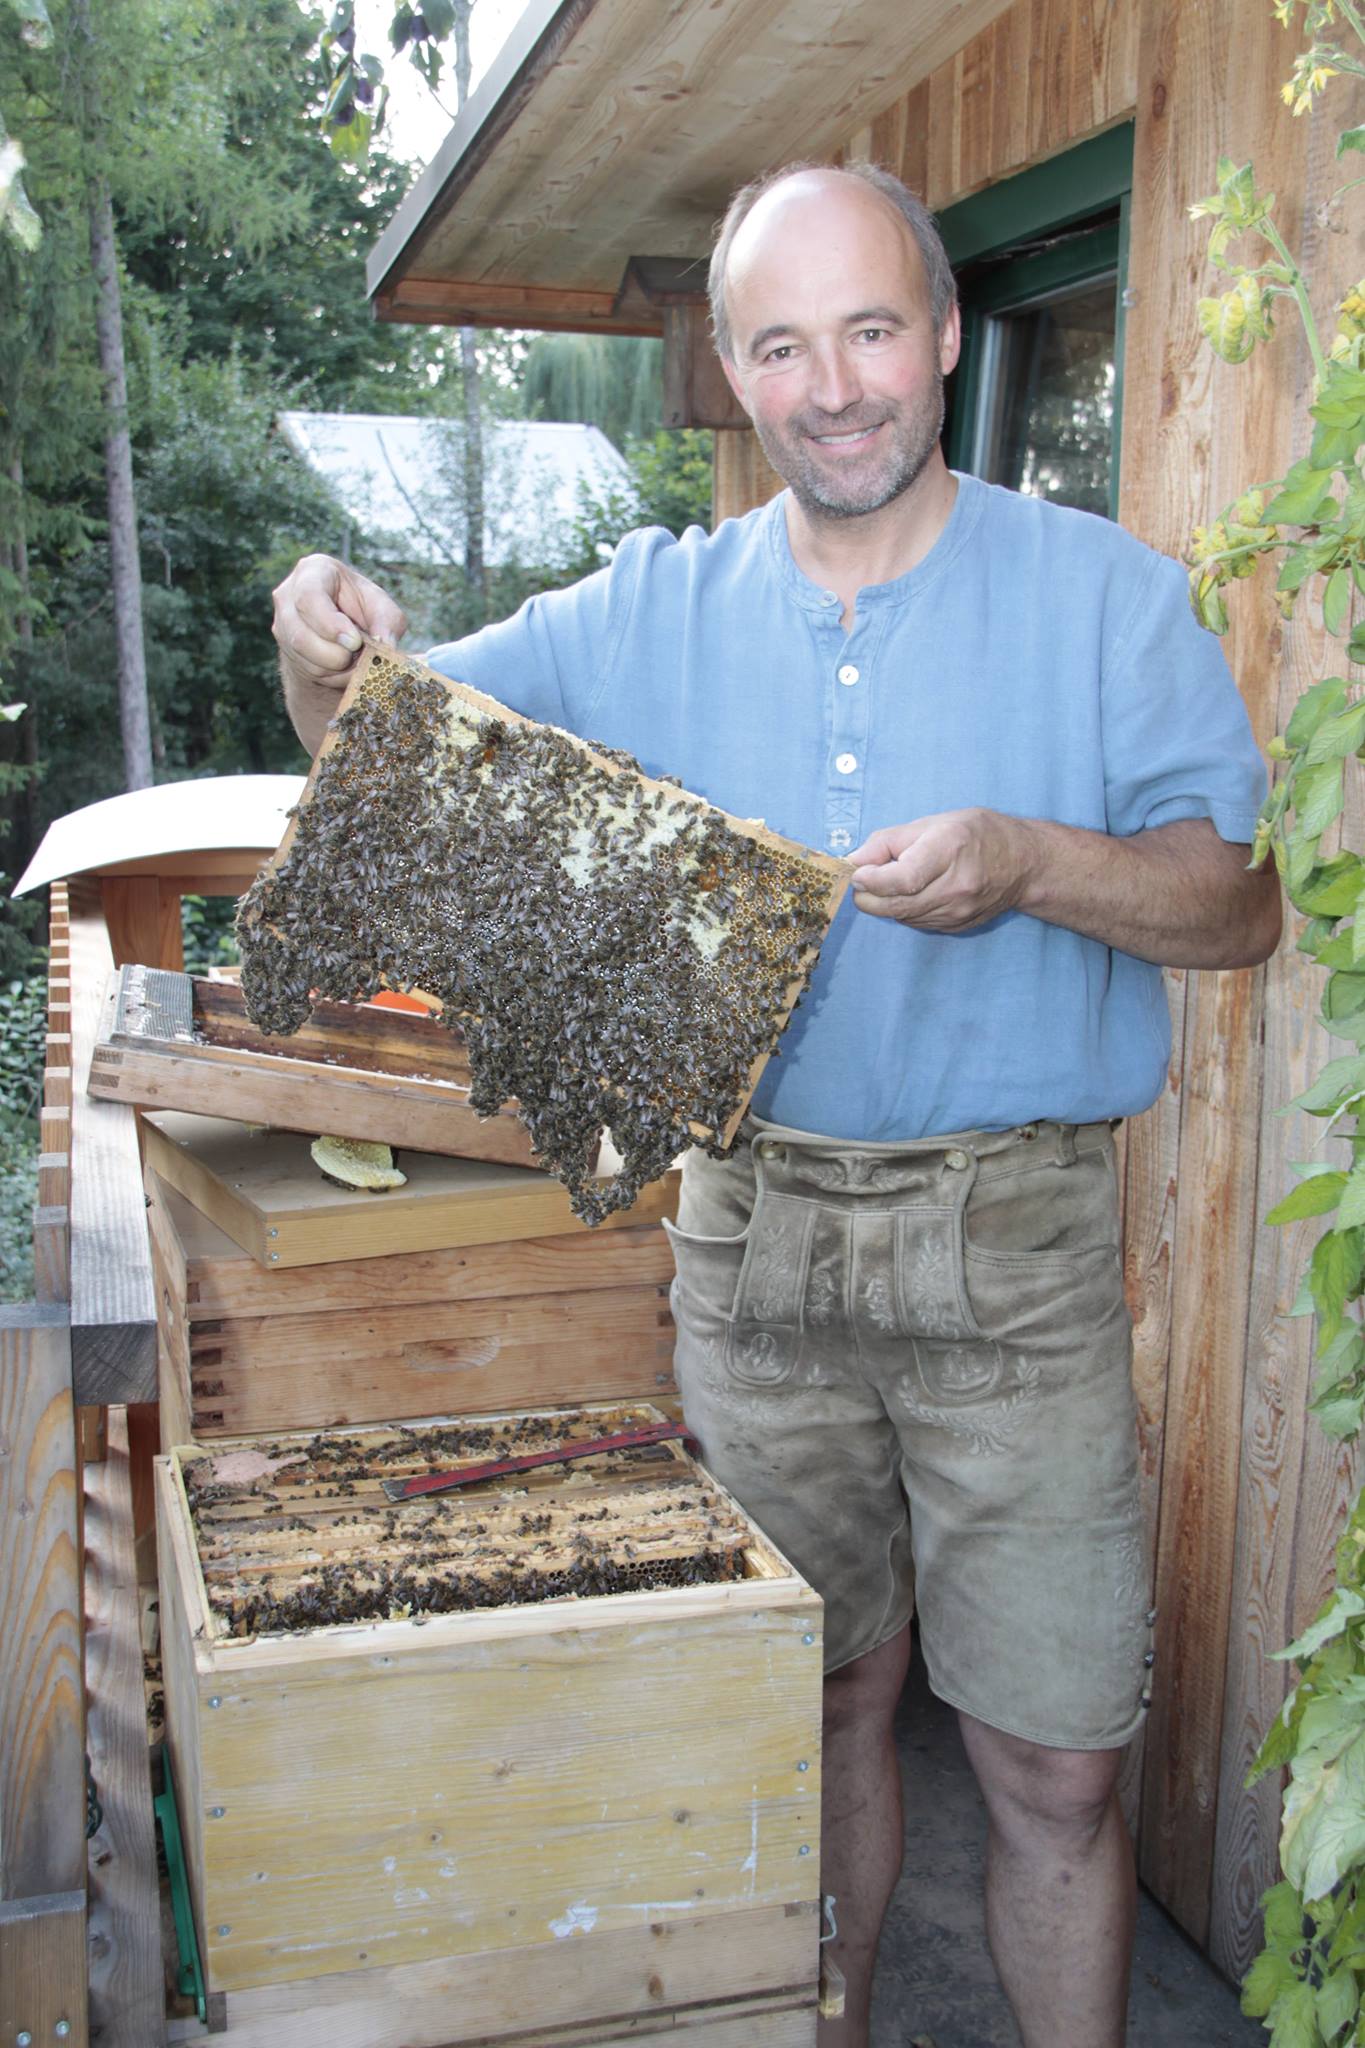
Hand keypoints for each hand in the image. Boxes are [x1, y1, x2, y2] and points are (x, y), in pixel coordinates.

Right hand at [271, 554, 408, 752]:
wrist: (346, 636)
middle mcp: (288, 594)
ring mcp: (280, 622)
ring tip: (351, 662)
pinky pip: (305, 670)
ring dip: (332, 666)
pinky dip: (328, 675)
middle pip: (297, 632)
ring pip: (300, 656)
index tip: (353, 642)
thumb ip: (388, 623)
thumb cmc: (368, 614)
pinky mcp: (284, 648)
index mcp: (313, 571)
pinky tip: (340, 669)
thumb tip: (386, 646)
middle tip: (354, 658)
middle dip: (331, 652)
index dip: (329, 624)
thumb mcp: (385, 611)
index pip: (310, 597)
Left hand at [848, 810, 1036, 930]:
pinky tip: (915, 892)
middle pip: (896, 905)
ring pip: (902, 917)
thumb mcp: (931, 823)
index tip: (857, 874)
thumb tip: (852, 862)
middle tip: (861, 881)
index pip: (902, 879)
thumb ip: (887, 842)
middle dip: (868, 896)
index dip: (872, 880)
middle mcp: (956, 887)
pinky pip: (916, 923)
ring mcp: (958, 912)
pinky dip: (905, 910)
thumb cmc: (977, 834)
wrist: (1024, 863)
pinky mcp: (956, 927)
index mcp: (950, 851)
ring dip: (886, 902)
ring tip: (892, 880)